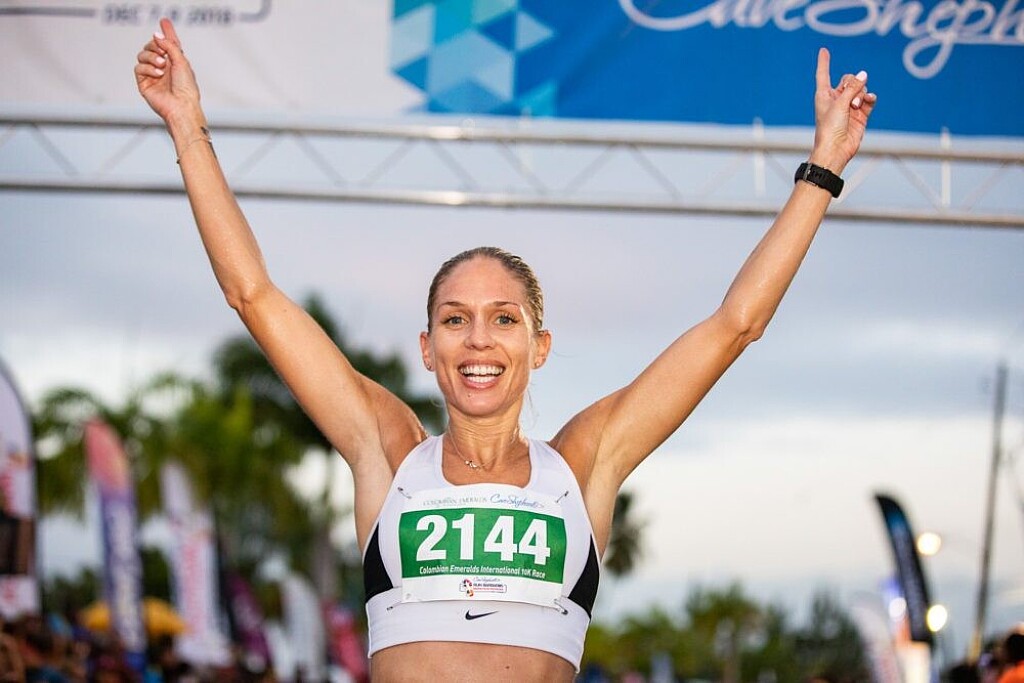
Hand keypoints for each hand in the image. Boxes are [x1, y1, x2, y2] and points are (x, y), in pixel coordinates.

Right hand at [134, 18, 201, 129]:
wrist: (181, 105)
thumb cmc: (186, 87)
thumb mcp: (181, 62)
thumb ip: (170, 46)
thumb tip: (156, 35)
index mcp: (175, 62)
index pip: (168, 44)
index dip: (166, 33)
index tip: (164, 21)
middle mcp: (163, 67)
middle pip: (151, 46)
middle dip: (155, 46)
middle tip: (162, 52)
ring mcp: (152, 74)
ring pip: (142, 55)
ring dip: (151, 57)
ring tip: (162, 65)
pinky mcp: (144, 83)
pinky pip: (138, 68)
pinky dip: (147, 68)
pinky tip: (157, 74)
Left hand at [811, 48, 876, 174]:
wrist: (836, 149)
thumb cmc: (829, 128)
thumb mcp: (839, 104)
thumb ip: (852, 88)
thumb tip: (864, 74)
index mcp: (824, 95)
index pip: (824, 74)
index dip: (824, 62)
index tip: (824, 50)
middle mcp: (836, 99)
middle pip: (849, 79)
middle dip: (854, 84)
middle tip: (851, 99)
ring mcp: (849, 106)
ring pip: (860, 89)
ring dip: (861, 95)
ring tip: (856, 107)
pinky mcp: (860, 115)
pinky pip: (868, 99)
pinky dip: (870, 98)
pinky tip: (870, 100)